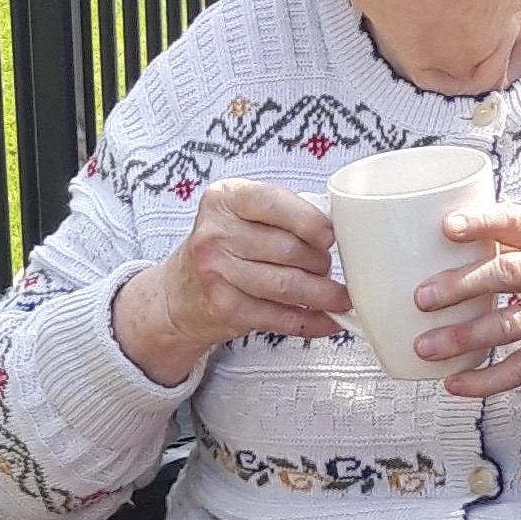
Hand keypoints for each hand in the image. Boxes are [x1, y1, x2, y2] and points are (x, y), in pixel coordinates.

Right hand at [112, 176, 348, 384]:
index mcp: (225, 198)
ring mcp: (217, 273)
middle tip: (329, 268)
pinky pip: (280, 317)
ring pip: (288, 285)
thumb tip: (340, 230)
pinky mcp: (226, 308)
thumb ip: (282, 212)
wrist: (180, 293)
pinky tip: (327, 320)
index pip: (274, 202)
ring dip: (324, 295)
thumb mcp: (242, 215)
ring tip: (340, 297)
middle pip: (288, 249)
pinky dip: (312, 321)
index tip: (329, 236)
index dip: (310, 221)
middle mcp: (215, 234)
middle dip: (321, 262)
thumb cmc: (225, 247)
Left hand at [412, 202, 520, 398]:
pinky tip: (456, 384)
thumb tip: (450, 239)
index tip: (447, 227)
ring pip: (507, 324)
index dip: (481, 223)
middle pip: (505, 274)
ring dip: (462, 337)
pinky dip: (486, 379)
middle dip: (459, 286)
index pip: (515, 221)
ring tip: (426, 346)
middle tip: (421, 298)